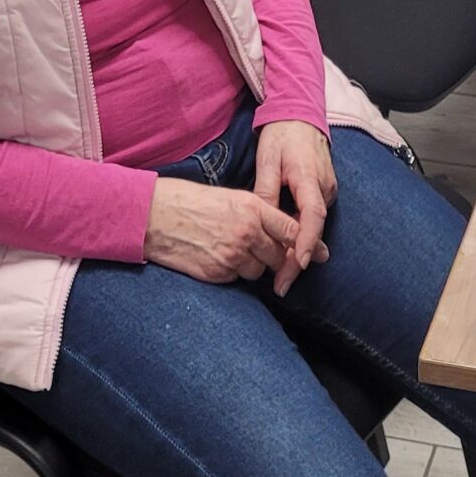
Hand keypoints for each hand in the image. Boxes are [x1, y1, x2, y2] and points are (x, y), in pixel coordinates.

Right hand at [143, 180, 304, 286]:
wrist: (154, 216)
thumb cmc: (189, 201)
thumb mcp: (228, 197)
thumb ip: (256, 214)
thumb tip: (282, 232)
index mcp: (252, 208)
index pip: (292, 230)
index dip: (308, 245)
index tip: (321, 254)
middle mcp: (247, 232)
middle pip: (279, 256)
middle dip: (277, 258)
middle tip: (268, 255)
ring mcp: (232, 255)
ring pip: (259, 271)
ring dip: (253, 266)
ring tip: (230, 250)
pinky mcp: (218, 273)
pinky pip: (237, 279)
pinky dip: (232, 273)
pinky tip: (215, 258)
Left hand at [255, 119, 336, 295]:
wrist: (300, 115)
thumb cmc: (282, 134)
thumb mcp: (267, 159)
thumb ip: (265, 190)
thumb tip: (261, 221)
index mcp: (309, 177)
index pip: (312, 215)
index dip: (305, 242)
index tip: (296, 264)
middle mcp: (324, 187)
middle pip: (313, 229)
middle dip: (297, 259)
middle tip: (280, 285)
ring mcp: (327, 190)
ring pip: (313, 226)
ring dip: (298, 250)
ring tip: (280, 276)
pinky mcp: (323, 192)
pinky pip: (313, 218)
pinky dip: (301, 235)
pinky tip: (286, 251)